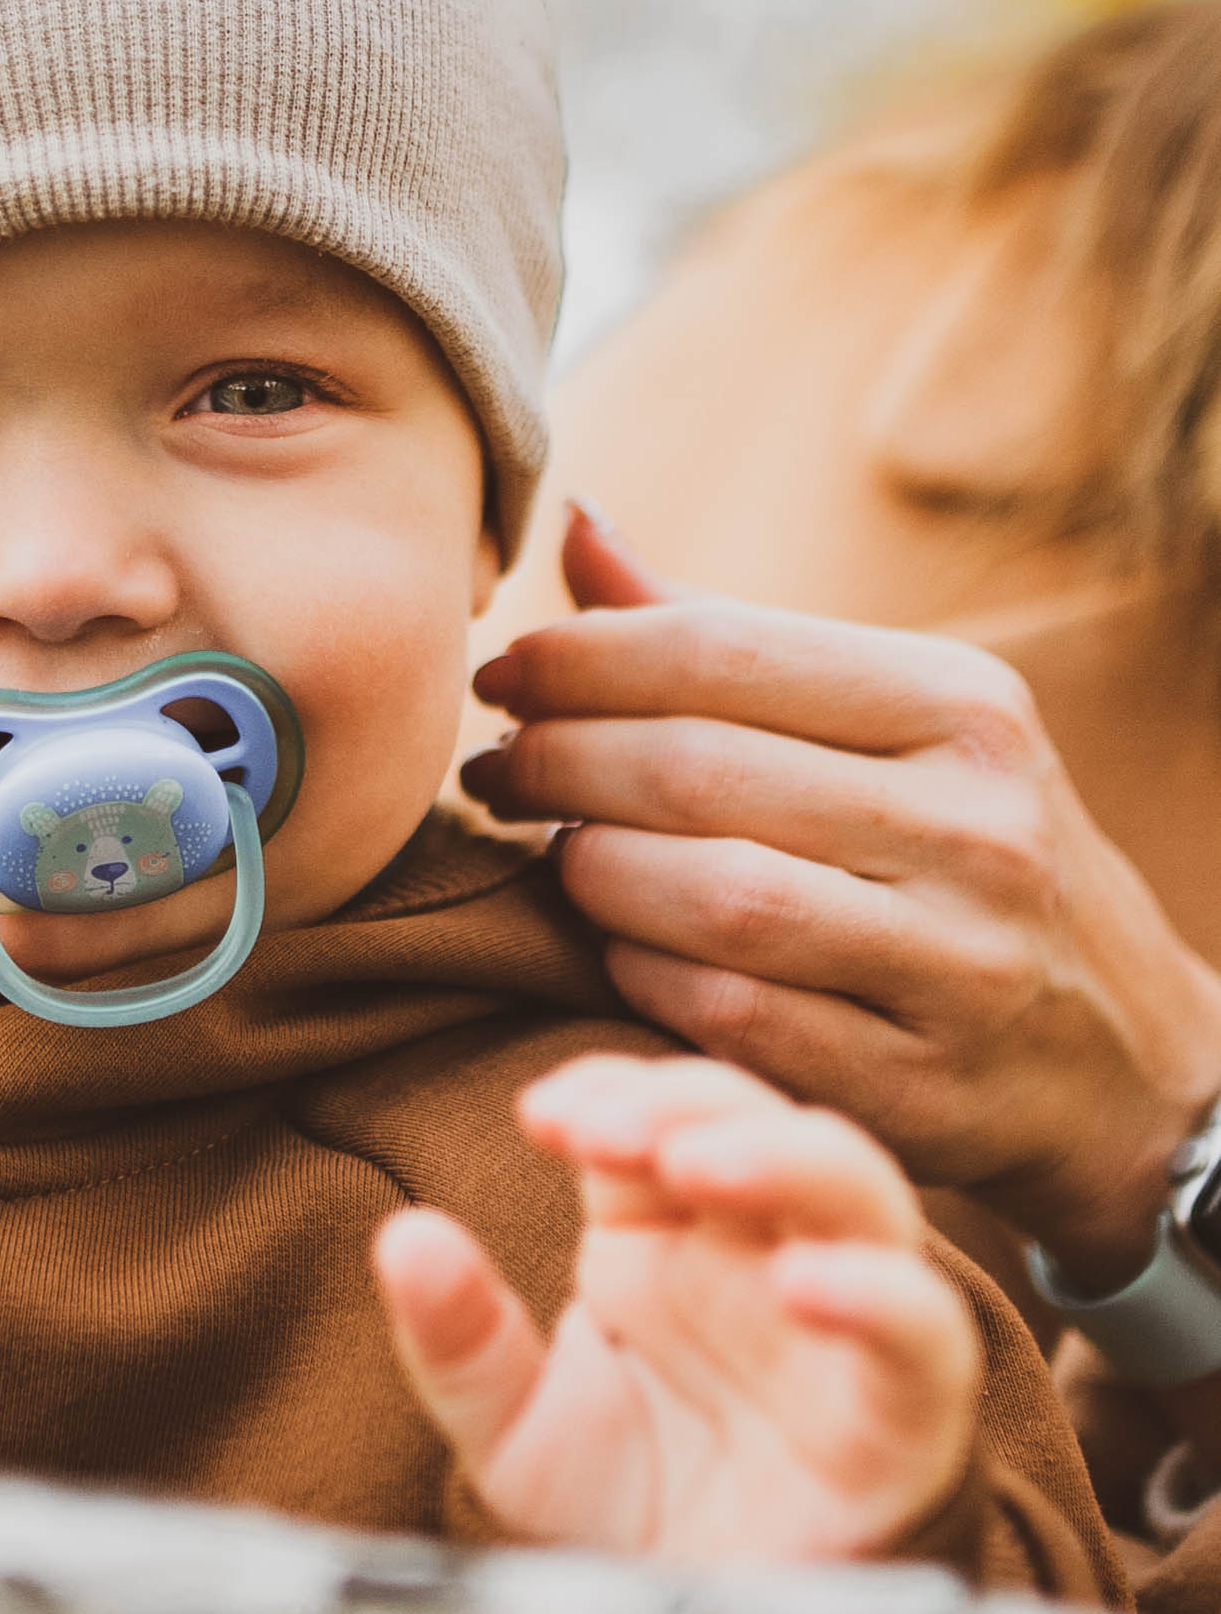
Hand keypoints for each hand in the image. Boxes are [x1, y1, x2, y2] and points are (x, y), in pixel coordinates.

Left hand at [373, 1052, 980, 1564]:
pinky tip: (801, 1285)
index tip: (542, 1116)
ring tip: (693, 1166)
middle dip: (692, 1103)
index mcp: (669, 1239)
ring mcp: (843, 1327)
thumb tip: (401, 1234)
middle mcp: (763, 1258)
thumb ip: (460, 1341)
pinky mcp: (906, 1417)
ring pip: (861, 1195)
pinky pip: (923, 1336)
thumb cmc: (621, 1514)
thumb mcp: (512, 1432)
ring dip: (785, 1157)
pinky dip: (877, 1296)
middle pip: (765, 1125)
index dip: (613, 1090)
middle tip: (605, 1128)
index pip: (659, 1114)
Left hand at [462, 505, 1220, 1285]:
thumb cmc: (958, 852)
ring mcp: (956, 962)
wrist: (1121, 1056)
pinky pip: (728, 1015)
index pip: (715, 650)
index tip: (499, 677)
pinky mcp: (918, 1085)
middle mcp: (976, 823)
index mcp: (962, 702)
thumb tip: (573, 528)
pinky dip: (640, 974)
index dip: (574, 659)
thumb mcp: (894, 723)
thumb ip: (726, 637)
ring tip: (546, 855)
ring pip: (708, 898)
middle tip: (492, 770)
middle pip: (693, 769)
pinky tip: (610, 947)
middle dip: (555, 762)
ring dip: (588, 872)